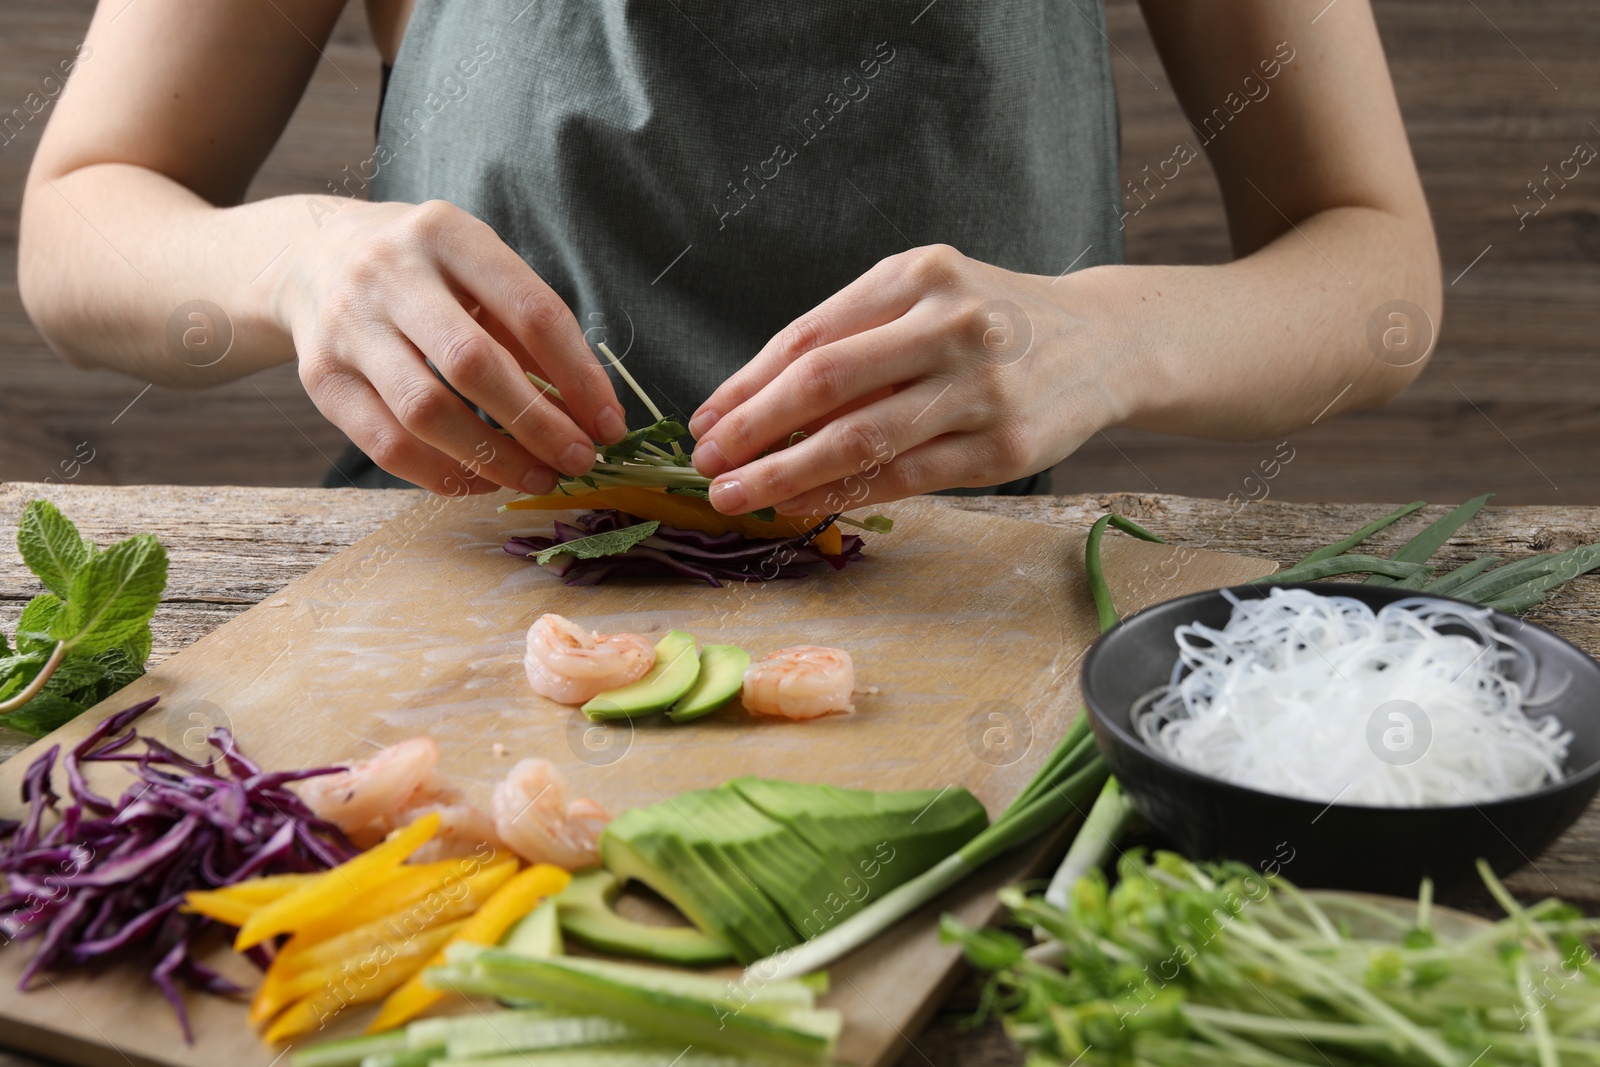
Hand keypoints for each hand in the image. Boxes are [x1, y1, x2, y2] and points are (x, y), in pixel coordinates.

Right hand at [276, 200, 626, 494]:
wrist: (313, 256)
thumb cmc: (427, 273)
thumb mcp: (479, 272)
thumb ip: (532, 335)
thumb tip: (593, 417)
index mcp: (448, 234)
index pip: (531, 310)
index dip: (579, 375)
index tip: (610, 424)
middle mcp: (390, 273)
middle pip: (473, 364)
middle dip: (538, 424)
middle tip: (581, 460)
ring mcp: (347, 326)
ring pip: (424, 412)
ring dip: (494, 458)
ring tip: (538, 477)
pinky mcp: (321, 377)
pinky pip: (386, 444)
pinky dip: (442, 474)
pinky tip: (482, 480)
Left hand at [687, 245, 1131, 516]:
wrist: (1105, 341)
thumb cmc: (992, 319)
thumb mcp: (927, 296)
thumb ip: (855, 338)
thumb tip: (759, 405)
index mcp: (920, 275)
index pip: (811, 336)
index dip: (747, 384)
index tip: (706, 420)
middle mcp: (951, 326)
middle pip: (826, 384)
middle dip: (753, 430)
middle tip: (707, 463)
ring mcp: (983, 390)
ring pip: (861, 440)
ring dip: (786, 474)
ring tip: (739, 495)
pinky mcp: (1006, 449)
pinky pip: (906, 478)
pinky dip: (845, 493)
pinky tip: (803, 504)